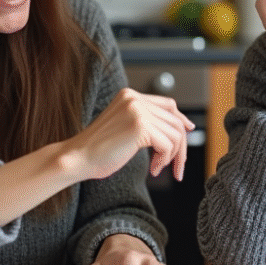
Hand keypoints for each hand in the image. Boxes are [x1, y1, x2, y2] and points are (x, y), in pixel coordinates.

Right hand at [71, 88, 193, 181]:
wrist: (77, 158)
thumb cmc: (98, 150)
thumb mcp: (124, 127)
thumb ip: (146, 121)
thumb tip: (179, 127)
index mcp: (129, 95)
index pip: (168, 104)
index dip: (181, 119)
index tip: (188, 131)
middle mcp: (134, 99)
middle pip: (175, 120)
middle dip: (180, 146)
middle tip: (177, 166)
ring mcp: (137, 111)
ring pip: (175, 134)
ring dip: (172, 156)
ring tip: (159, 168)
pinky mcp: (140, 127)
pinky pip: (168, 144)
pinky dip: (165, 160)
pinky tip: (153, 169)